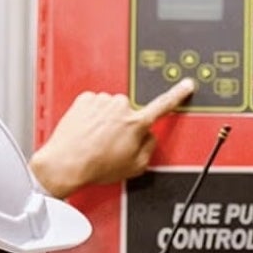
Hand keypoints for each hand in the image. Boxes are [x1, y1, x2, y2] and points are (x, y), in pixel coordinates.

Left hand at [30, 79, 194, 199]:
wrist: (65, 164)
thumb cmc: (95, 166)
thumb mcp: (135, 167)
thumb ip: (150, 147)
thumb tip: (149, 137)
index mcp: (136, 123)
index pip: (164, 105)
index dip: (178, 94)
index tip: (187, 85)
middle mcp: (120, 107)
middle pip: (130, 111)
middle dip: (125, 124)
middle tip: (114, 143)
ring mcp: (101, 101)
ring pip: (111, 108)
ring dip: (106, 121)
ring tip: (96, 140)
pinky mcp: (84, 100)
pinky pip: (95, 105)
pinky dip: (92, 117)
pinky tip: (87, 132)